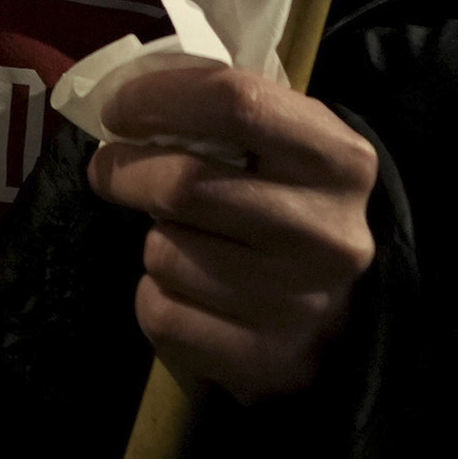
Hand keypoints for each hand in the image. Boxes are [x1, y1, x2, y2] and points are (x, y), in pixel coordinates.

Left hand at [83, 58, 383, 402]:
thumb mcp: (290, 147)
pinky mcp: (263, 362)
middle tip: (110, 169)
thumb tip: (127, 96)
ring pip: (164, 253)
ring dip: (154, 241)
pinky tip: (190, 291)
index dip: (159, 97)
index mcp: (340, 161)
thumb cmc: (296, 208)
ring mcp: (297, 305)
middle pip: (183, 185)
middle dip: (126, 172)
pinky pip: (160, 312)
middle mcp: (326, 234)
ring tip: (184, 241)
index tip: (119, 108)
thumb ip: (226, 112)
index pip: (236, 102)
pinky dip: (156, 297)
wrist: (348, 321)